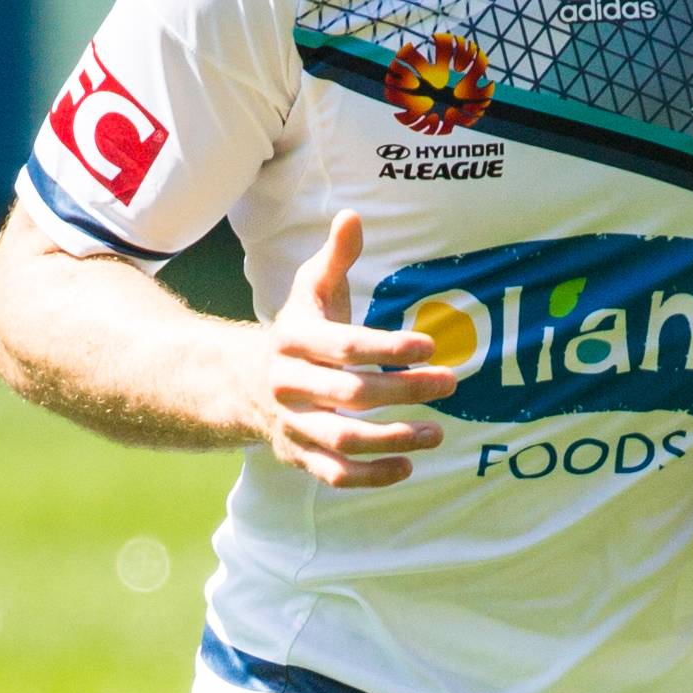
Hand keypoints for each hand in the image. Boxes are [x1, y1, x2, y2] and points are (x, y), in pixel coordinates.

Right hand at [242, 209, 451, 487]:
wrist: (242, 383)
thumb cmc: (300, 330)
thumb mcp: (311, 290)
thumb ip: (335, 257)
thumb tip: (352, 216)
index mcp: (294, 339)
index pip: (344, 346)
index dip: (387, 346)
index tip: (429, 345)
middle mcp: (288, 383)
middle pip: (351, 393)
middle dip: (405, 389)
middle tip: (450, 383)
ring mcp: (292, 423)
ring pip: (342, 439)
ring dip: (392, 439)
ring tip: (435, 432)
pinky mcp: (299, 454)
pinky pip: (334, 474)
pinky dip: (370, 477)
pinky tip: (407, 467)